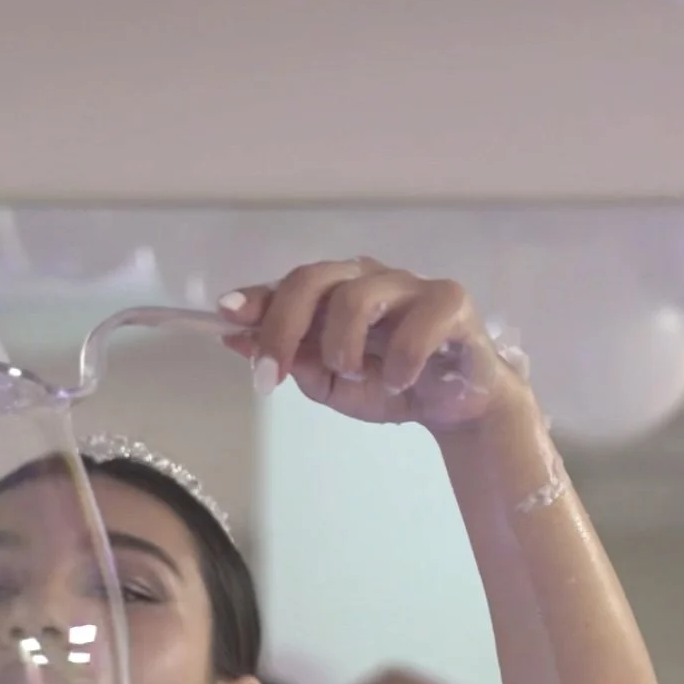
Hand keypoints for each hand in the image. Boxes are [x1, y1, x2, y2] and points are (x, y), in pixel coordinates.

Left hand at [219, 260, 521, 434]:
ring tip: (353, 375)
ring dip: (342, 348)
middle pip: (313, 279)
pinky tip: (400, 383)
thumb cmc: (393, 387)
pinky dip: (399, 363)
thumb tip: (238, 340)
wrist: (457, 404)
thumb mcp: (334, 385)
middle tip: (270, 378)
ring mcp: (410, 286)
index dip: (258, 298)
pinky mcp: (450, 302)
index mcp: (340, 292)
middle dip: (282, 328)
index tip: (226, 316)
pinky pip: (413, 326)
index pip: (292, 284)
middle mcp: (370, 278)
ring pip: (357, 298)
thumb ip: (295, 363)